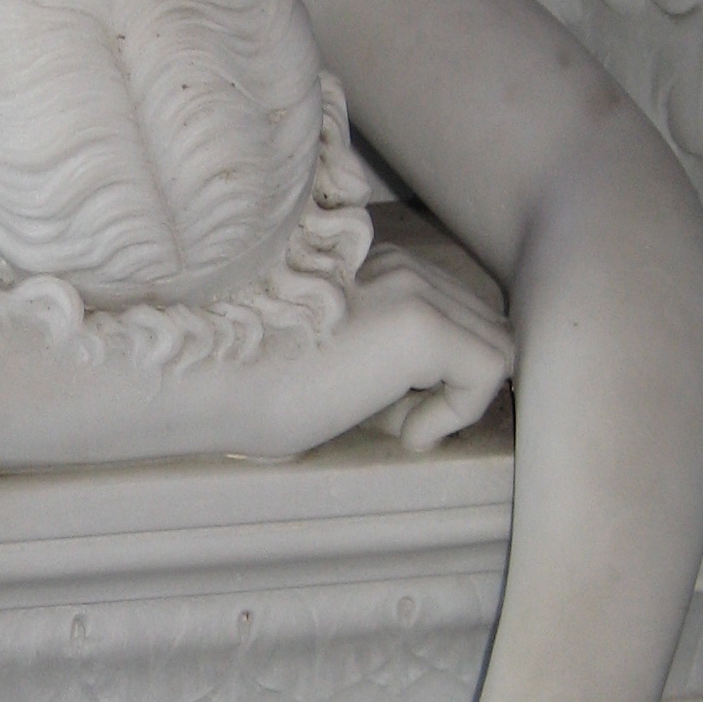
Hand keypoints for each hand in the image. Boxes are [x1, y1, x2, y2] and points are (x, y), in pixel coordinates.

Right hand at [228, 243, 512, 459]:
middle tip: (387, 422)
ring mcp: (413, 290)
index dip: (434, 374)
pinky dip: (457, 413)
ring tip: (391, 425)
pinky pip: (490, 370)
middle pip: (482, 327)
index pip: (453, 315)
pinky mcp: (420, 324)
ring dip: (453, 398)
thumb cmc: (246, 390)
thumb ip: (383, 371)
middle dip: (450, 384)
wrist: (207, 382)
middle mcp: (399, 267)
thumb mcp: (329, 370)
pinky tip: (402, 434)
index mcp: (374, 268)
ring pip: (494, 346)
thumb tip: (430, 410)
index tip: (376, 410)